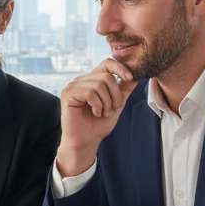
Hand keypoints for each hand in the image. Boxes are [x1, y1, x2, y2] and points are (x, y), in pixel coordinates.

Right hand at [57, 59, 136, 176]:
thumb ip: (124, 89)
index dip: (120, 68)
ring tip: (103, 113)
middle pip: (106, 76)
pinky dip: (97, 105)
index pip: (107, 63)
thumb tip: (136, 75)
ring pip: (99, 84)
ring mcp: (73, 86)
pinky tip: (95, 113)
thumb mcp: (116, 104)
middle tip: (113, 109)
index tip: (130, 78)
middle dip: (115, 94)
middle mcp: (81, 80)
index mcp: (92, 80)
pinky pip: (89, 93)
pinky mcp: (67, 94)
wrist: (86, 142)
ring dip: (106, 102)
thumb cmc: (98, 125)